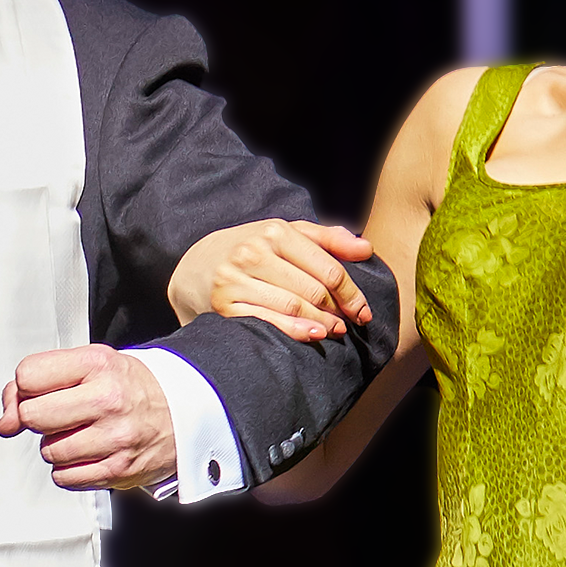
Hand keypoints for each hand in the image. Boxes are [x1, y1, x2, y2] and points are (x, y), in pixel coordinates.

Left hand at [0, 345, 177, 493]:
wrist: (184, 412)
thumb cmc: (128, 387)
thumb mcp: (88, 366)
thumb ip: (38, 382)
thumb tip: (5, 422)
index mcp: (98, 364)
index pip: (27, 376)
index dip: (26, 386)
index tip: (40, 390)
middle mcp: (108, 399)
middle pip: (32, 416)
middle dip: (37, 418)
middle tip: (60, 414)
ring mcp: (115, 437)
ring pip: (48, 451)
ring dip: (56, 445)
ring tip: (82, 432)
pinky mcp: (119, 470)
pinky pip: (64, 477)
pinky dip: (70, 468)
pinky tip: (89, 452)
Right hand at [170, 217, 376, 336]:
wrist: (198, 264)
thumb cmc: (253, 248)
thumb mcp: (287, 234)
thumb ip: (328, 239)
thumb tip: (367, 249)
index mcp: (275, 231)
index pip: (327, 268)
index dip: (351, 293)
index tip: (363, 309)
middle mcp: (253, 252)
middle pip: (312, 290)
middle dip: (337, 310)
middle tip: (350, 323)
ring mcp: (235, 279)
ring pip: (292, 306)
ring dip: (320, 323)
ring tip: (334, 331)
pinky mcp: (223, 304)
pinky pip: (266, 321)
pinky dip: (293, 330)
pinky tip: (312, 335)